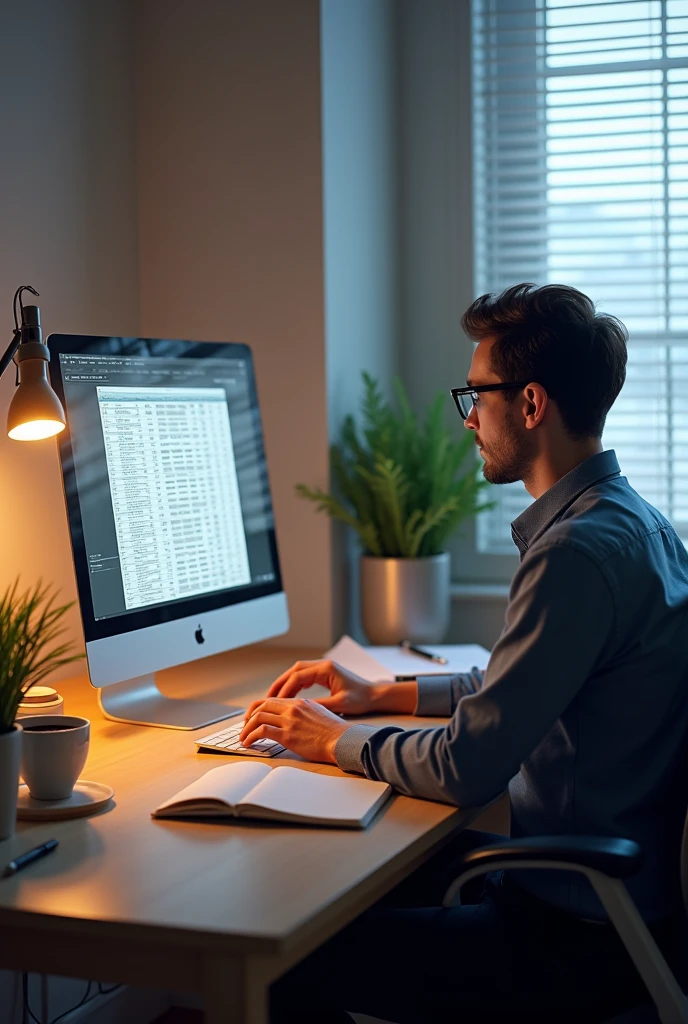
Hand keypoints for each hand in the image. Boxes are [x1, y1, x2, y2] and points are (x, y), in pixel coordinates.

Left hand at [239, 698, 349, 763]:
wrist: (342, 740)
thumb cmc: (335, 732)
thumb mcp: (319, 714)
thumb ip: (305, 713)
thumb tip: (295, 720)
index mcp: (300, 702)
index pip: (272, 700)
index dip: (258, 708)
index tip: (253, 717)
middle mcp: (293, 708)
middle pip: (261, 705)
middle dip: (248, 717)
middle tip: (244, 727)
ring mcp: (289, 720)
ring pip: (258, 717)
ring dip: (246, 728)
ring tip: (243, 738)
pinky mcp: (287, 735)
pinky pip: (261, 731)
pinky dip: (250, 736)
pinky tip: (249, 743)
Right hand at [260, 658, 378, 715]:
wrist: (375, 695)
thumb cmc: (361, 699)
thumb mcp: (340, 705)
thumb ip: (320, 706)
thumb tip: (300, 710)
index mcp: (326, 669)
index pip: (298, 676)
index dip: (285, 689)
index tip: (275, 701)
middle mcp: (323, 665)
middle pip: (294, 670)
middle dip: (280, 684)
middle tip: (267, 698)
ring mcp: (323, 668)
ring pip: (297, 672)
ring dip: (285, 684)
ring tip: (273, 698)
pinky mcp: (324, 674)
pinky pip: (303, 677)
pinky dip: (294, 685)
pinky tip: (288, 697)